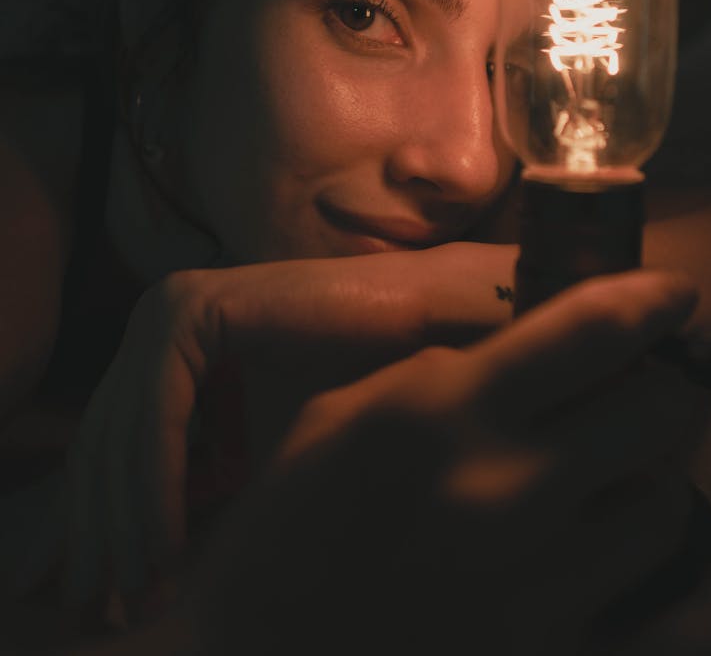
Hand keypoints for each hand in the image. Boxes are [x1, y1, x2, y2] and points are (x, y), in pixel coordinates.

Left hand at [5, 242, 515, 609]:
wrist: (407, 327)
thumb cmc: (342, 390)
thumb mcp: (247, 453)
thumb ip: (194, 489)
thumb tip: (140, 566)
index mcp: (165, 344)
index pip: (107, 443)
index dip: (94, 525)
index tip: (95, 597)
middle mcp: (156, 318)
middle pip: (102, 441)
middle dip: (97, 534)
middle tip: (103, 609)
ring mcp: (168, 309)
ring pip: (121, 434)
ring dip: (124, 523)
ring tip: (136, 593)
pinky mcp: (192, 312)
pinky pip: (157, 416)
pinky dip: (157, 488)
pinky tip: (164, 547)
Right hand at [183, 268, 710, 655]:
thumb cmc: (285, 527)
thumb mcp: (344, 415)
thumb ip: (444, 378)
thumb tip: (535, 352)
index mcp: (443, 413)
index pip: (590, 331)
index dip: (650, 299)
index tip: (675, 295)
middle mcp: (505, 492)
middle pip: (654, 411)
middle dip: (655, 386)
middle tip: (633, 386)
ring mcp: (535, 585)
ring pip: (663, 503)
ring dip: (648, 472)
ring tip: (609, 469)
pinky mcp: (549, 654)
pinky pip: (652, 600)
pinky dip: (650, 558)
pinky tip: (620, 544)